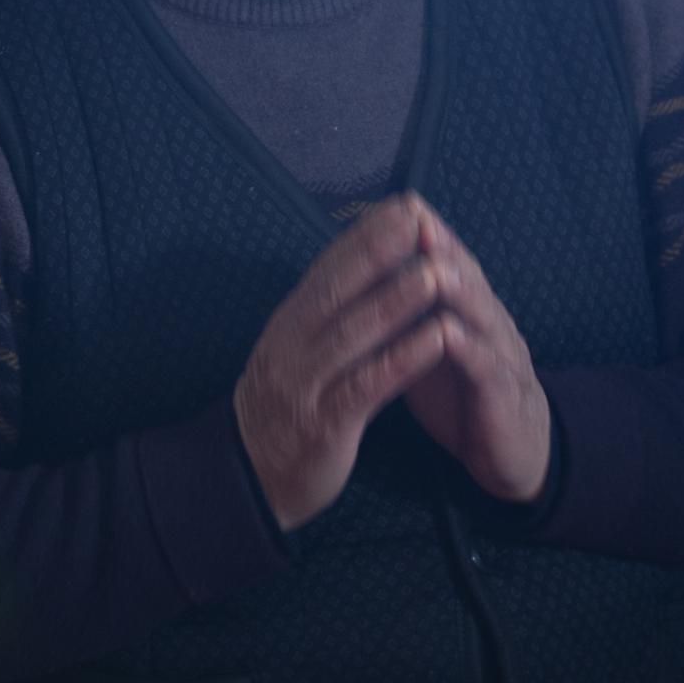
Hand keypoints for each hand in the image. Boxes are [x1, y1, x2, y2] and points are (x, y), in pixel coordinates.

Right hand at [233, 194, 446, 530]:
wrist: (247, 478)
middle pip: (338, 290)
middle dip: (380, 251)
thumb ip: (327, 312)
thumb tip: (363, 262)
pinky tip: (436, 339)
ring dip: (398, 300)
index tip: (401, 204)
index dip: (364, 235)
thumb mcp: (297, 351)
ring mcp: (306, 385)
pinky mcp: (326, 424)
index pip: (327, 269)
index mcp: (289, 324)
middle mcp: (292, 346)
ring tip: (436, 270)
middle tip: (418, 217)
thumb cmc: (286, 408)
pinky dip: (404, 358)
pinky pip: (368, 385)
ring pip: (355, 334)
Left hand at [403, 205, 550, 504]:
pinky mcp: (506, 397)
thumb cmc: (464, 395)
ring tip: (434, 267)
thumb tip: (367, 270)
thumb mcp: (430, 347)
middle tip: (417, 219)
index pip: (447, 262)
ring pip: (482, 316)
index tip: (398, 202)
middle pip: (467, 277)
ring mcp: (503, 357)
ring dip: (458, 290)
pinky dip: (470, 350)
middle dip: (442, 248)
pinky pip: (489, 369)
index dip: (425, 233)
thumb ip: (409, 312)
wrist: (513, 454)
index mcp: (466, 310)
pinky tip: (450, 334)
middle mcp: (488, 323)